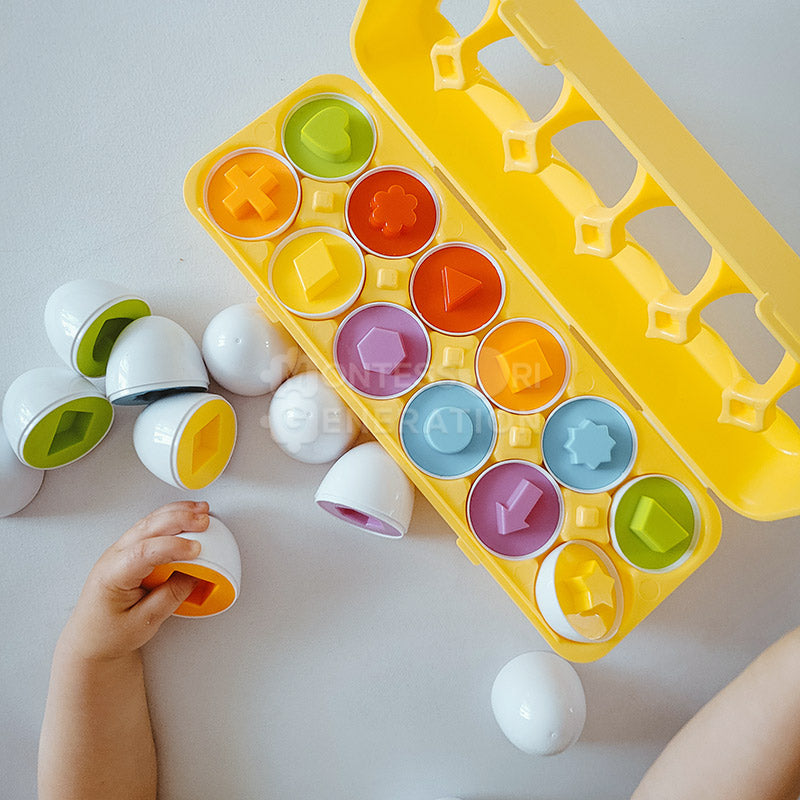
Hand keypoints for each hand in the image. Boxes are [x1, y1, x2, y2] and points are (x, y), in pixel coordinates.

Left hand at [59, 501, 209, 660]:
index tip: (196, 550)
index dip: (172, 547)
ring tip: (201, 511)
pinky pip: (151, 526)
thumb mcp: (144, 623)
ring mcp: (120, 550)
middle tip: (204, 521)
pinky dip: (171, 517)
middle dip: (178, 520)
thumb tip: (194, 575)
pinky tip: (186, 514)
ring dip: (176, 513)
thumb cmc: (109, 634)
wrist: (91, 640)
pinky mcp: (130, 550)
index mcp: (112, 575)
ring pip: (149, 522)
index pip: (143, 552)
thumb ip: (171, 597)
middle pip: (147, 528)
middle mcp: (114, 556)